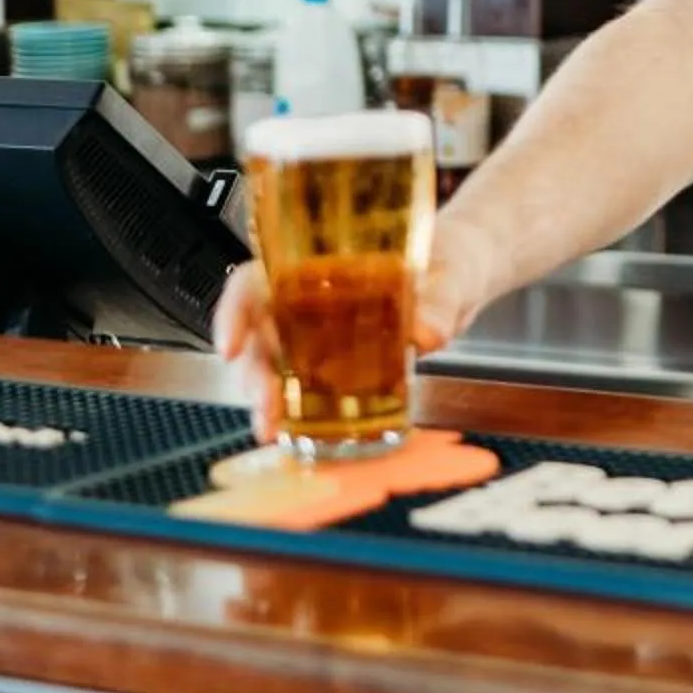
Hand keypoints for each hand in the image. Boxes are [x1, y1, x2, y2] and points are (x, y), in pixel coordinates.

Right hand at [212, 219, 507, 445]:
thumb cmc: (447, 261)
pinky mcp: (337, 366)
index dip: (234, 311)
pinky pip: (304, 387)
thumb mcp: (450, 271)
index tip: (229, 343)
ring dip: (266, 399)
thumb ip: (440, 299)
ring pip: (272, 365)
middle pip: (257, 332)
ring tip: (274, 428)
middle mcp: (308, 300)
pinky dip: (295, 411)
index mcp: (319, 264)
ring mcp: (318, 335)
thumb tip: (425, 333)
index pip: (256, 280)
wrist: (463, 278)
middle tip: (266, 407)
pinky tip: (296, 432)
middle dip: (251, 373)